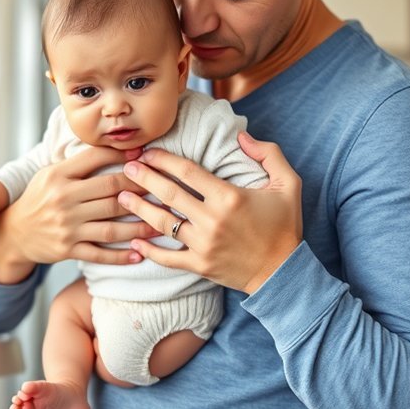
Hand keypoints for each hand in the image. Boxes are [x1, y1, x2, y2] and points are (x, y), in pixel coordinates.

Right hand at [0, 146, 157, 283]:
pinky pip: (100, 254)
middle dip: (142, 189)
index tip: (147, 156)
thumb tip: (123, 150)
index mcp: (58, 175)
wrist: (14, 232)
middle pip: (111, 192)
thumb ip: (82, 164)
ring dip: (140, 226)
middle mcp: (62, 199)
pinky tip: (139, 254)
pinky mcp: (67, 249)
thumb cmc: (40, 198)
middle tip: (164, 188)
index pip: (97, 159)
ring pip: (112, 226)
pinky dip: (121, 256)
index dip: (125, 156)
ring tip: (160, 223)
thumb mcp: (52, 174)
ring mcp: (65, 226)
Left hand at [118, 132, 302, 293]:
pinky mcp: (200, 265)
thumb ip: (268, 154)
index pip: (187, 171)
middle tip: (126, 167)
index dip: (163, 159)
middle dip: (144, 178)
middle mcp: (212, 220)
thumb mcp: (288, 184)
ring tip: (121, 197)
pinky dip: (150, 251)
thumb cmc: (285, 226)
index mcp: (229, 197)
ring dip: (140, 209)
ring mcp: (204, 245)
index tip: (148, 152)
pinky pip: (168, 258)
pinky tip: (134, 241)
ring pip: (163, 223)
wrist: (284, 272)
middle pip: (169, 194)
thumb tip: (241, 136)